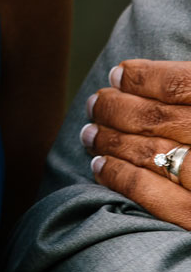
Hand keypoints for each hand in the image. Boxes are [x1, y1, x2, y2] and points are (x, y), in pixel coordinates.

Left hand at [80, 59, 190, 225]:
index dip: (145, 77)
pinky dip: (122, 178)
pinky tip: (101, 166)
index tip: (119, 74)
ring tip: (90, 133)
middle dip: (118, 108)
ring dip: (112, 140)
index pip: (183, 84)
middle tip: (96, 104)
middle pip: (161, 118)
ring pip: (152, 154)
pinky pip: (155, 198)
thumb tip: (152, 78)